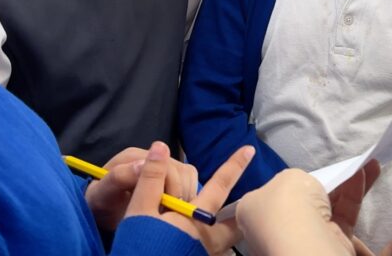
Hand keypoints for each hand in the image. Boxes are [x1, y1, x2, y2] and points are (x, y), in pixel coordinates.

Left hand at [84, 146, 199, 230]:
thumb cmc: (103, 202)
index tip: (162, 210)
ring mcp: (164, 163)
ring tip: (169, 213)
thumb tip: (142, 166)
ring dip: (184, 195)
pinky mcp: (174, 173)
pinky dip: (188, 194)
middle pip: (178, 170)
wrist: (106, 209)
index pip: (161, 165)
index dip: (167, 188)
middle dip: (176, 195)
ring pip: (187, 175)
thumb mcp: (103, 193)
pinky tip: (175, 208)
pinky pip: (191, 179)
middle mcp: (151, 156)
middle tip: (166, 215)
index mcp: (133, 156)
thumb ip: (119, 178)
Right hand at [125, 142, 254, 254]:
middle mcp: (208, 240)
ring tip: (225, 221)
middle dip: (241, 214)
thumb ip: (151, 179)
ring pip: (223, 240)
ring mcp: (204, 255)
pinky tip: (195, 238)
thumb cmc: (141, 246)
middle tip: (252, 204)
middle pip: (234, 225)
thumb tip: (160, 147)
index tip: (249, 150)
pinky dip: (211, 240)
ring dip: (225, 229)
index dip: (234, 166)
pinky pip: (212, 250)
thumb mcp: (139, 211)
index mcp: (197, 221)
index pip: (220, 186)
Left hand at [238, 162, 379, 255]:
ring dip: (344, 183)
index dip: (283, 183)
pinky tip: (365, 171)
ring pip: (327, 205)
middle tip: (333, 166)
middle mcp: (276, 226)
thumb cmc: (288, 206)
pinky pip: (344, 213)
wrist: (307, 244)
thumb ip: (296, 180)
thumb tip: (303, 192)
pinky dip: (353, 193)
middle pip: (301, 200)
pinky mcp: (331, 242)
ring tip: (362, 163)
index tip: (299, 173)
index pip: (268, 194)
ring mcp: (304, 236)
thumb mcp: (288, 178)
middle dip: (319, 182)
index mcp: (253, 211)